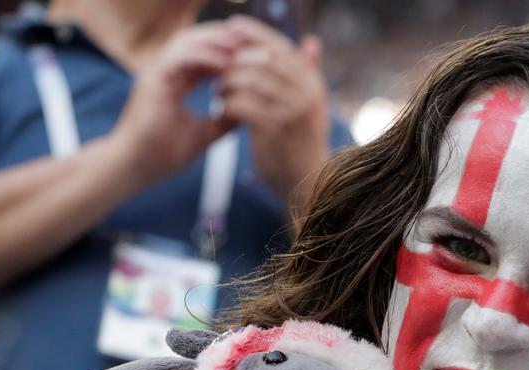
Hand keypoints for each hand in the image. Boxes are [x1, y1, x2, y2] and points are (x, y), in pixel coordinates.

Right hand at [109, 22, 240, 185]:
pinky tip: (224, 64)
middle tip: (251, 42)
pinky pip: (179, 59)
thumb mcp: (205, 134)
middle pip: (195, 41)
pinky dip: (203, 57)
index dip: (226, 50)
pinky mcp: (153, 81)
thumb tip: (249, 113)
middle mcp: (165, 72)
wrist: (136, 167)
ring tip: (241, 48)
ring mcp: (157, 74)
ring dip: (215, 43)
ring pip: (186, 43)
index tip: (252, 54)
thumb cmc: (164, 153)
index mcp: (175, 81)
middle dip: (223, 39)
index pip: (202, 54)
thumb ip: (224, 121)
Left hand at [217, 16, 331, 213]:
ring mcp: (291, 111)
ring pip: (250, 80)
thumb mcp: (311, 104)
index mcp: (312, 83)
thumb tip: (312, 40)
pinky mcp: (274, 130)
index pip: (281, 47)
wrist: (305, 183)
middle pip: (263, 60)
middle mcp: (305, 94)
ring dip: (227, 81)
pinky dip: (227, 103)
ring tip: (217, 90)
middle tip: (216, 66)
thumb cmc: (302, 142)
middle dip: (235, 59)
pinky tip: (221, 109)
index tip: (232, 26)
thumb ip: (309, 73)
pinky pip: (242, 105)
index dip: (255, 33)